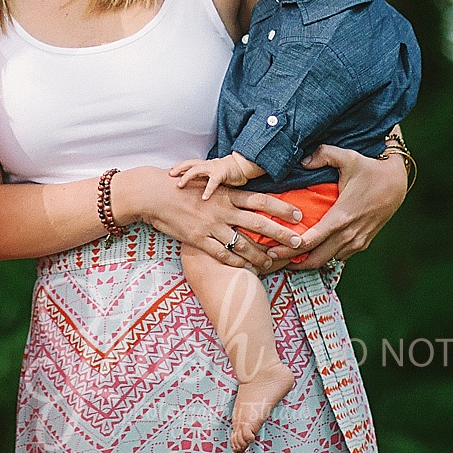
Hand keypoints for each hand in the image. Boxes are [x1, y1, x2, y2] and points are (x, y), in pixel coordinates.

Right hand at [120, 167, 303, 273]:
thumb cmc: (180, 186)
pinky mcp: (198, 239)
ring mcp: (211, 226)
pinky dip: (236, 263)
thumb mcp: (206, 183)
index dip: (281, 208)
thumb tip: (242, 196)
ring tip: (272, 263)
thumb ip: (225, 191)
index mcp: (226, 194)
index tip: (298, 214)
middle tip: (298, 242)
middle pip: (258, 223)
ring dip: (260, 255)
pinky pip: (221, 255)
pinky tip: (246, 269)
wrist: (153, 194)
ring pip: (242, 244)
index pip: (260, 201)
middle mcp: (222, 209)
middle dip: (280, 234)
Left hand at [169, 157, 247, 198]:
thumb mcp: (212, 175)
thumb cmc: (228, 173)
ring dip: (187, 177)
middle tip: (169, 175)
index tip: (167, 172)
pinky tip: (204, 198)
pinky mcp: (222, 173)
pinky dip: (208, 190)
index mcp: (204, 165)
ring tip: (180, 185)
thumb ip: (203, 181)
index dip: (177, 166)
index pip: (187, 164)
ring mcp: (213, 168)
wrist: (243, 167)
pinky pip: (213, 182)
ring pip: (196, 170)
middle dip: (177, 169)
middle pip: (188, 164)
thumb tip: (192, 191)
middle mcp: (206, 165)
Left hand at [267, 144, 407, 270]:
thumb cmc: (371, 169)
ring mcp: (358, 241)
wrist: (398, 182)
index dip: (290, 248)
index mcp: (342, 216)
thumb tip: (302, 160)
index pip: (311, 241)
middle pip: (317, 258)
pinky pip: (340, 257)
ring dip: (308, 261)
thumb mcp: (347, 157)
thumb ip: (322, 155)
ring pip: (328, 260)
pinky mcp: (363, 243)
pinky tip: (310, 252)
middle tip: (273, 258)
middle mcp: (349, 234)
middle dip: (293, 261)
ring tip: (287, 256)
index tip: (272, 250)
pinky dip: (324, 257)